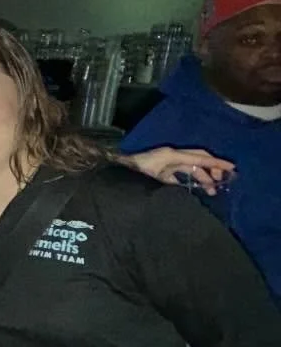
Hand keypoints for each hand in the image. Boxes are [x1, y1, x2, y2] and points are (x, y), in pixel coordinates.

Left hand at [119, 147, 234, 193]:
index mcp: (171, 155)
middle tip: (222, 182)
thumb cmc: (132, 174)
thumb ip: (174, 183)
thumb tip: (193, 190)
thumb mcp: (154, 181)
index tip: (232, 168)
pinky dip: (190, 177)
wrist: (114, 170)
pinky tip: (194, 189)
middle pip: (198, 158)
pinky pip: (181, 170)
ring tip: (210, 191)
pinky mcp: (161, 167)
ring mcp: (166, 160)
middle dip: (213, 169)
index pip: (199, 157)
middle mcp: (171, 155)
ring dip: (202, 176)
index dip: (216, 163)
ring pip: (190, 165)